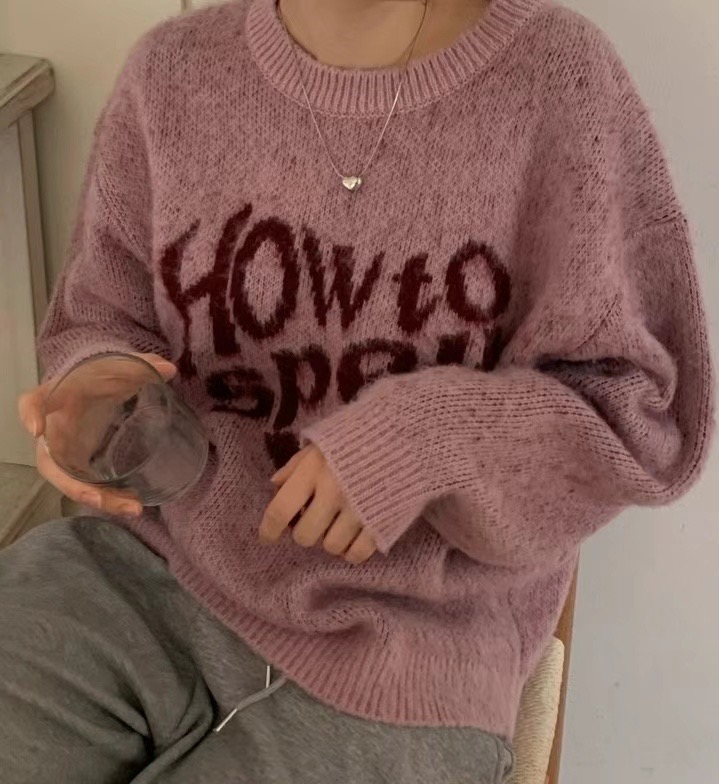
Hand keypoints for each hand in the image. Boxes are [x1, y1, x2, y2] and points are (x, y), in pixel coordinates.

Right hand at [17, 353, 175, 517]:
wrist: (92, 384)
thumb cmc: (100, 374)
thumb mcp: (118, 366)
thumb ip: (141, 364)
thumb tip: (168, 369)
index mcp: (55, 397)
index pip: (33, 402)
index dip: (30, 415)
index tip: (37, 429)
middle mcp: (53, 429)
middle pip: (51, 464)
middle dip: (74, 486)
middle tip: (99, 499)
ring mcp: (64, 451)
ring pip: (72, 483)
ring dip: (100, 499)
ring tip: (132, 508)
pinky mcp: (79, 464)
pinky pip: (89, 486)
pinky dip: (110, 498)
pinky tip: (134, 504)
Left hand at [260, 446, 377, 563]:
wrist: (409, 435)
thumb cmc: (360, 436)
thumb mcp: (323, 442)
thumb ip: (297, 464)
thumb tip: (275, 486)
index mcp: (314, 471)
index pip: (280, 510)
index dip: (268, 529)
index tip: (267, 537)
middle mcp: (333, 494)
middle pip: (304, 536)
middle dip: (305, 531)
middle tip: (314, 520)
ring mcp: (359, 511)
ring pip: (331, 547)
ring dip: (330, 539)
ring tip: (338, 524)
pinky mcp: (381, 523)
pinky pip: (357, 554)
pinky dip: (352, 550)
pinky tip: (354, 536)